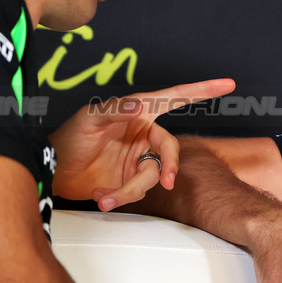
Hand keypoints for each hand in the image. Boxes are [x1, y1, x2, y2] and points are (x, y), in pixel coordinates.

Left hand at [50, 78, 234, 208]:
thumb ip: (116, 110)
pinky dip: (120, 198)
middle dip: (170, 167)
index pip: (174, 98)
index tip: (227, 85)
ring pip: (154, 176)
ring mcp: (139, 159)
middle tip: (167, 181)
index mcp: (139, 112)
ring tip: (105, 197)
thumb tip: (140, 104)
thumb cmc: (69, 138)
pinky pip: (139, 192)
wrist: (53, 172)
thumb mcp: (88, 119)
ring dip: (130, 190)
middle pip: (170, 150)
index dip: (201, 90)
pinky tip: (101, 197)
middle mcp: (144, 135)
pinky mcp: (131, 181)